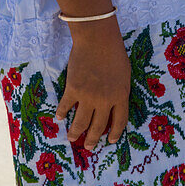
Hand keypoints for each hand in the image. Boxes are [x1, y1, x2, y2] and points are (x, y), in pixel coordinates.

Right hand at [56, 22, 130, 150]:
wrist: (97, 38)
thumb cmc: (114, 52)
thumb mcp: (125, 73)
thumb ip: (120, 90)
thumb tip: (115, 104)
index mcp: (121, 96)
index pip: (119, 122)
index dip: (115, 133)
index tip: (110, 141)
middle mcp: (105, 101)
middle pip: (99, 127)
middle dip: (93, 140)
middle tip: (89, 147)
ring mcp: (88, 96)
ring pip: (81, 123)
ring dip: (76, 132)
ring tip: (72, 138)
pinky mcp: (73, 90)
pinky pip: (66, 107)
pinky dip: (62, 114)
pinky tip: (59, 117)